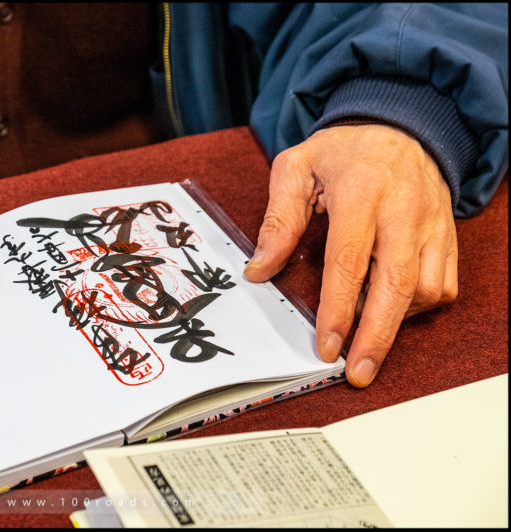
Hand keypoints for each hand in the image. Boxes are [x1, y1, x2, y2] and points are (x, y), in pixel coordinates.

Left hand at [244, 124, 457, 386]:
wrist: (400, 125)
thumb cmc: (343, 151)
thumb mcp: (296, 167)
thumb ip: (278, 219)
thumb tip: (259, 270)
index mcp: (362, 192)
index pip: (349, 260)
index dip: (338, 309)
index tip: (326, 346)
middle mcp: (404, 211)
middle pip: (396, 285)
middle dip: (376, 335)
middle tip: (357, 372)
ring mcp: (432, 224)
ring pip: (425, 289)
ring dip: (396, 321)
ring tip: (365, 336)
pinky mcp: (447, 235)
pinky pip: (443, 283)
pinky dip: (419, 307)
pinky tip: (391, 310)